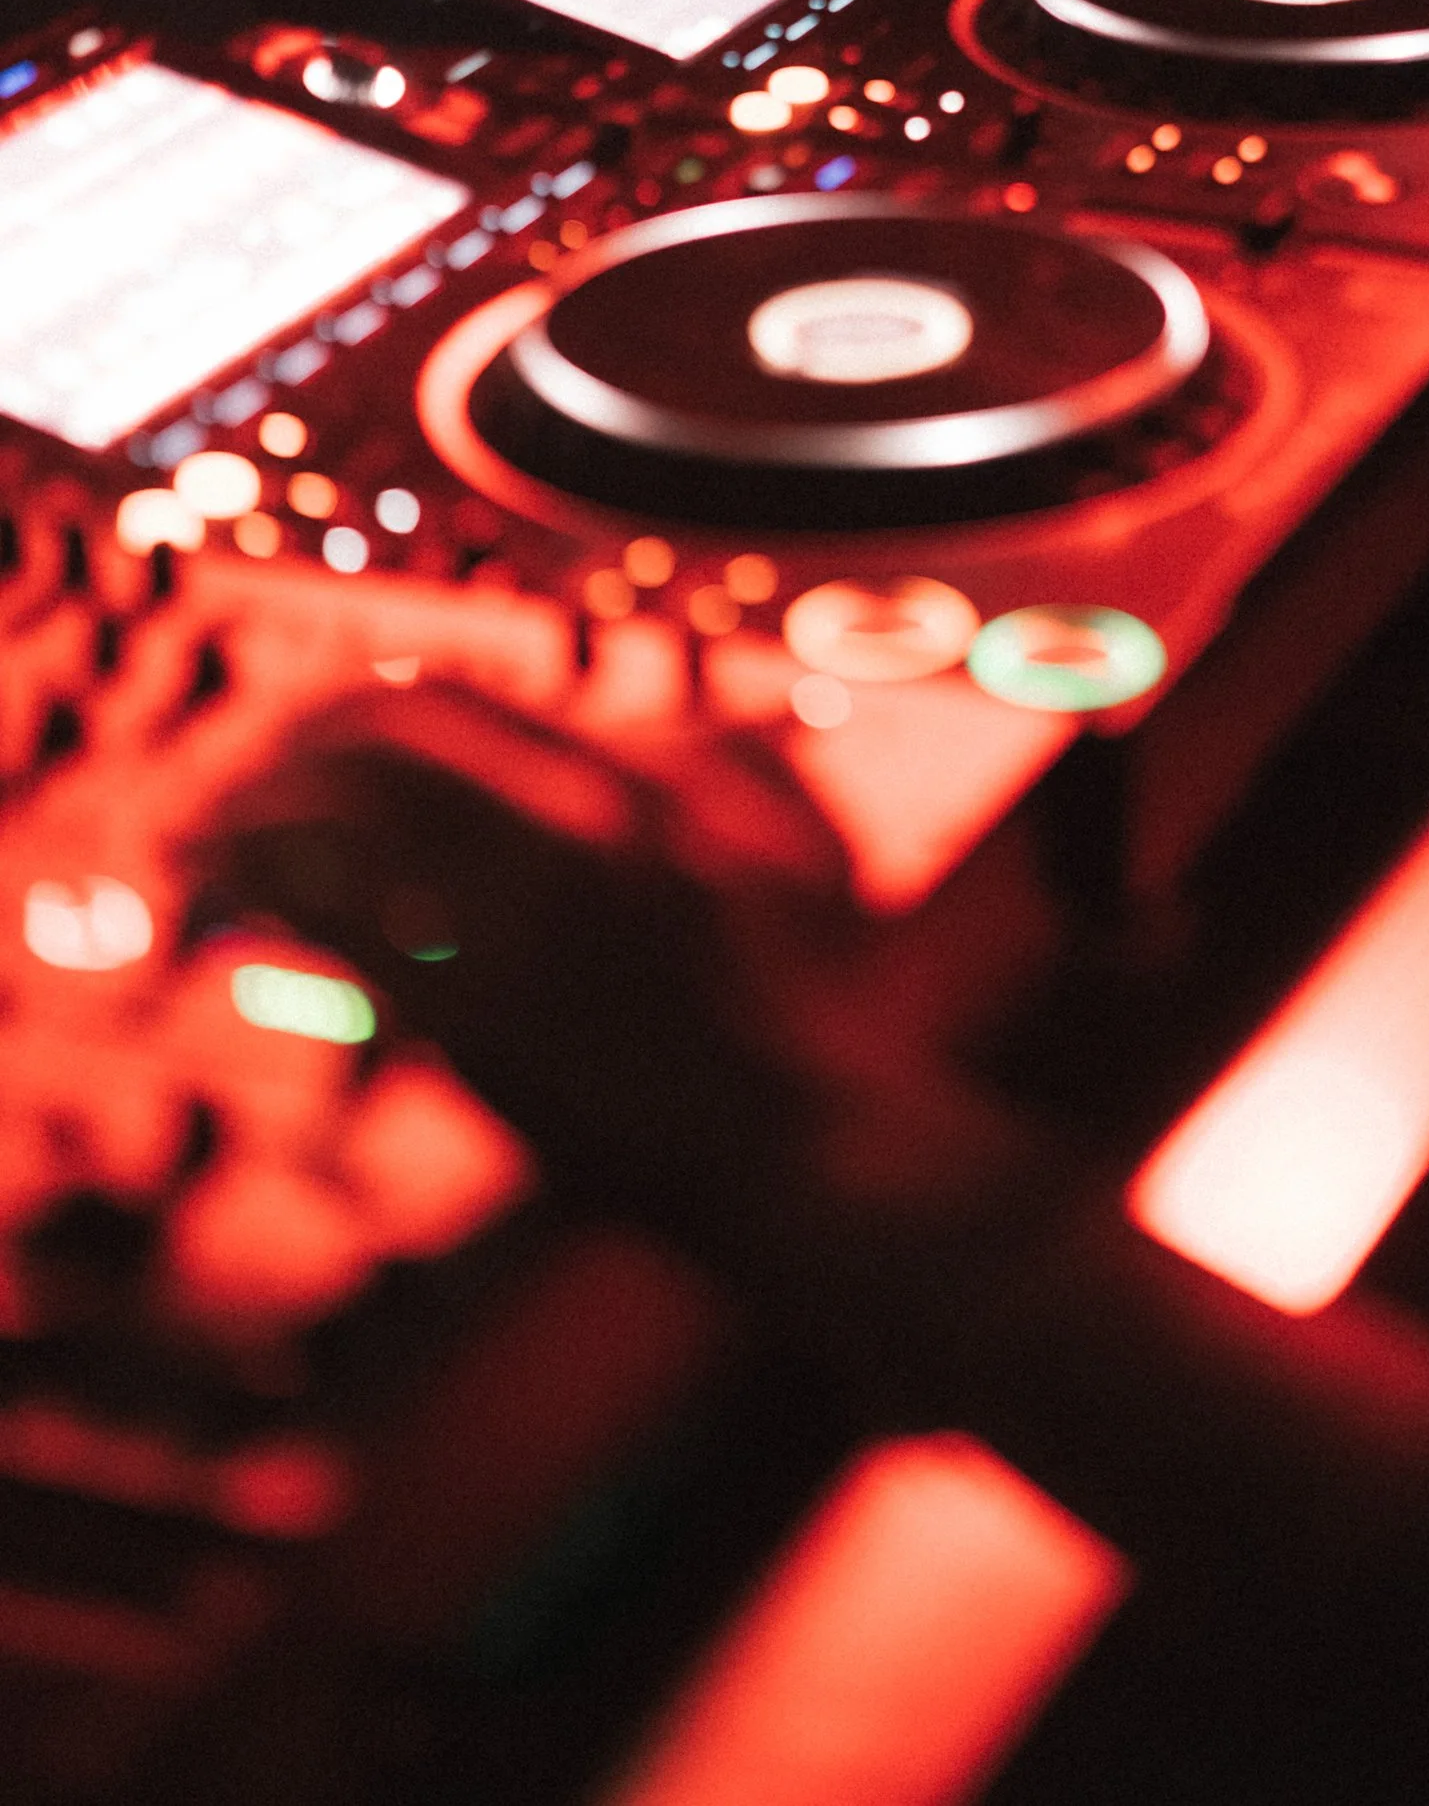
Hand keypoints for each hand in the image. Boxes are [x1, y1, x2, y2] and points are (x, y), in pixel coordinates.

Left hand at [195, 686, 880, 1265]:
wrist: (807, 1150)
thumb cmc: (800, 1012)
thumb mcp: (773, 849)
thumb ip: (689, 769)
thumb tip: (607, 736)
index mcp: (626, 776)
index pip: (438, 706)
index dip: (339, 722)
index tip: (291, 755)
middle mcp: (566, 820)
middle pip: (372, 740)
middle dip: (278, 757)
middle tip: (224, 799)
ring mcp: (520, 915)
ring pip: (334, 817)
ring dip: (242, 819)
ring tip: (192, 850)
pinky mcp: (481, 1014)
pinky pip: (333, 921)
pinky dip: (259, 892)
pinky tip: (218, 905)